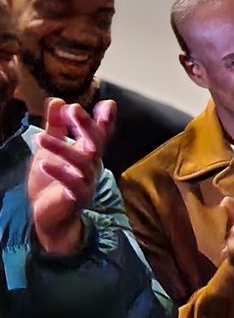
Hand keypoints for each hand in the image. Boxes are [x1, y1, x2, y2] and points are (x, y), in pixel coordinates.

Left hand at [28, 98, 114, 254]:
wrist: (49, 216)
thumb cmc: (52, 183)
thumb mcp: (50, 150)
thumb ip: (56, 127)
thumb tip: (58, 101)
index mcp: (88, 155)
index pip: (100, 134)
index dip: (105, 121)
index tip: (108, 104)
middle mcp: (92, 168)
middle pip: (96, 144)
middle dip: (86, 126)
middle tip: (73, 109)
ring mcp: (87, 183)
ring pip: (81, 162)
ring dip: (61, 148)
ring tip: (39, 138)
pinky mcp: (77, 198)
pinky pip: (72, 184)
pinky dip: (59, 172)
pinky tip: (44, 163)